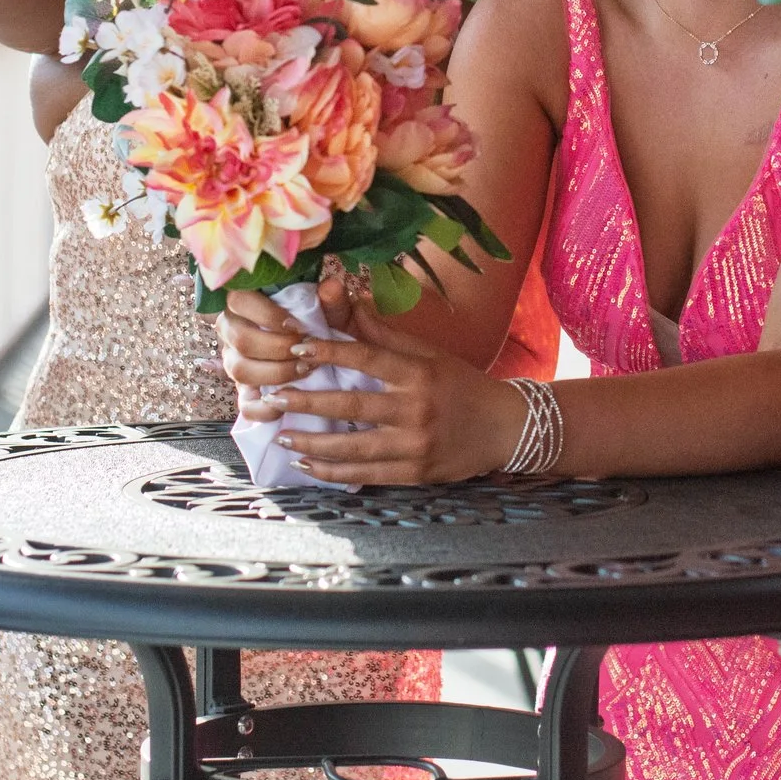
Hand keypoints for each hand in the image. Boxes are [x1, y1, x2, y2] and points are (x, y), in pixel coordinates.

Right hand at [217, 272, 356, 411]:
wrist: (327, 353)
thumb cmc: (324, 323)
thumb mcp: (331, 310)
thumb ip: (333, 300)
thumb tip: (332, 286)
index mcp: (245, 303)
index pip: (238, 300)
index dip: (267, 314)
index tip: (297, 325)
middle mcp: (233, 331)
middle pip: (241, 340)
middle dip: (278, 347)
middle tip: (305, 349)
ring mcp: (235, 363)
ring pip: (240, 371)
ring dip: (277, 372)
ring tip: (305, 369)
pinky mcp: (246, 393)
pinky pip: (246, 406)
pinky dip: (267, 408)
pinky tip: (288, 400)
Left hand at [262, 307, 528, 484]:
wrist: (506, 428)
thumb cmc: (462, 384)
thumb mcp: (429, 354)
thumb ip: (384, 337)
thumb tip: (345, 304)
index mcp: (419, 373)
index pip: (367, 358)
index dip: (329, 352)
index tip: (297, 349)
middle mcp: (417, 409)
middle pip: (352, 406)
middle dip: (307, 403)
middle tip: (274, 399)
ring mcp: (416, 445)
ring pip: (353, 448)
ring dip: (313, 444)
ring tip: (283, 436)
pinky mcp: (416, 473)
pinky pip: (366, 475)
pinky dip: (334, 472)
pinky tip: (308, 466)